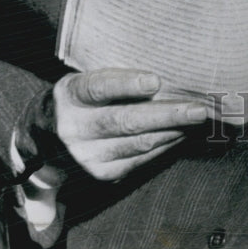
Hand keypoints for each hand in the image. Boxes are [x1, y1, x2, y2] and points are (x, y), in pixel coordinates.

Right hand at [53, 68, 207, 181]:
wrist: (49, 137)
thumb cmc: (84, 97)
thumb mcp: (88, 78)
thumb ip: (117, 77)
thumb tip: (165, 74)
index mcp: (70, 94)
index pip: (98, 87)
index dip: (126, 84)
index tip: (156, 81)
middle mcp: (74, 128)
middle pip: (125, 121)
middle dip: (166, 115)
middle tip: (198, 108)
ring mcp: (87, 155)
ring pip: (137, 143)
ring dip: (172, 131)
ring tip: (197, 119)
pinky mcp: (102, 174)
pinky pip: (140, 160)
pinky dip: (165, 145)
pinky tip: (183, 133)